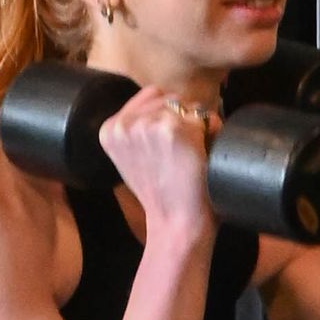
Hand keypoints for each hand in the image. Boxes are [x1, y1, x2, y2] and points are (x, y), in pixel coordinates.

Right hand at [96, 86, 218, 245]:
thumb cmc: (163, 194)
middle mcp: (124, 124)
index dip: (168, 115)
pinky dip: (210, 132)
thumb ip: (141, 128)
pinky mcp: (171, 128)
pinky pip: (203, 117)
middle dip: (183, 118)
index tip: (168, 146)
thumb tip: (172, 102)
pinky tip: (199, 157)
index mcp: (110, 129)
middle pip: (169, 98)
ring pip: (186, 106)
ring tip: (190, 156)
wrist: (176, 223)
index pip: (150, 95)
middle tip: (182, 153)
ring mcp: (146, 125)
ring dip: (197, 125)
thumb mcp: (136, 158)